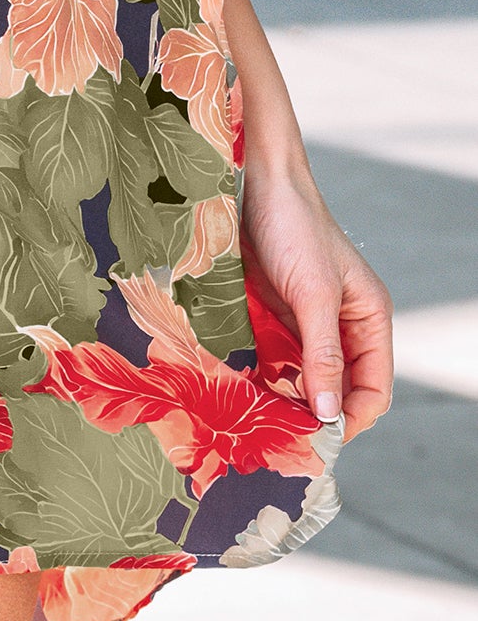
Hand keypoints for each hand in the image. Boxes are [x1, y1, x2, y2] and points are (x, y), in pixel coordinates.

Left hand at [239, 154, 392, 438]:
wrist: (253, 182)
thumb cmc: (294, 229)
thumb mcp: (314, 294)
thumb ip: (323, 354)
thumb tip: (329, 412)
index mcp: (369, 320)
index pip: (373, 389)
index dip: (350, 417)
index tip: (317, 438)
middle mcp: (342, 326)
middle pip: (338, 388)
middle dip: (317, 413)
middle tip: (284, 437)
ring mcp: (307, 320)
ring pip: (305, 378)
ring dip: (288, 399)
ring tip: (262, 420)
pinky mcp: (275, 314)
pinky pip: (276, 358)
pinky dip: (265, 376)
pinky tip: (246, 390)